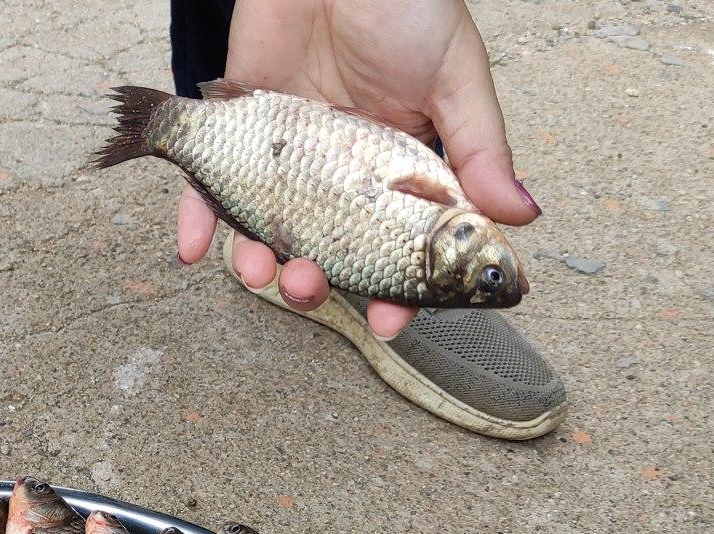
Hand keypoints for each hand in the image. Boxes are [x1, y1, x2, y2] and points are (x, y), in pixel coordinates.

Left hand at [174, 0, 538, 337]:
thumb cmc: (406, 4)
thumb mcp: (455, 74)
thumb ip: (479, 148)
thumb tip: (522, 216)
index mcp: (401, 169)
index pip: (398, 247)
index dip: (394, 292)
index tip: (388, 321)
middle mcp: (341, 173)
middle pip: (324, 248)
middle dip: (314, 282)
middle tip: (306, 288)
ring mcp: (287, 155)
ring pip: (266, 227)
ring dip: (257, 261)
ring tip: (259, 273)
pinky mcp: (238, 127)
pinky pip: (208, 182)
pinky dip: (194, 218)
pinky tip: (191, 249)